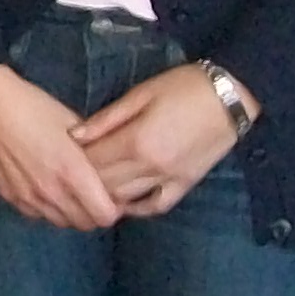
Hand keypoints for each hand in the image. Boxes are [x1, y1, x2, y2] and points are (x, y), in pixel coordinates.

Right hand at [0, 62, 120, 230]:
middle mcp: (51, 192)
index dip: (114, 208)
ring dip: (71, 212)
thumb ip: (93, 152)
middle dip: (95, 212)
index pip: (105, 215)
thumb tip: (107, 170)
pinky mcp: (9, 196)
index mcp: (72, 172)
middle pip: (85, 224)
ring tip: (70, 191)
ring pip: (61, 222)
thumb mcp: (73, 123)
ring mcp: (28, 197)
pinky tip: (45, 187)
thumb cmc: (35, 106)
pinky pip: (37, 214)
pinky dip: (47, 208)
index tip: (113, 194)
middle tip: (94, 194)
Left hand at [72, 61, 251, 217]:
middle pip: (105, 184)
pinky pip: (156, 206)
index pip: (93, 161)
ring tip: (88, 188)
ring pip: (126, 199)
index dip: (73, 160)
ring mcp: (170, 179)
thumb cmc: (184, 87)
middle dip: (84, 180)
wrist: (233, 96)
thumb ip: (106, 119)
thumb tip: (74, 136)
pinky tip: (122, 203)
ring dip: (105, 196)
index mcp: (137, 140)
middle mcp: (151, 166)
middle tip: (70, 174)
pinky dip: (136, 208)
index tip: (61, 154)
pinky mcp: (186, 184)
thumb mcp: (141, 93)